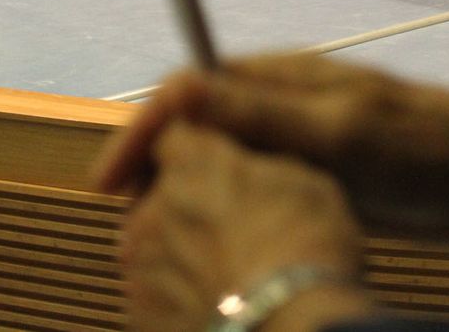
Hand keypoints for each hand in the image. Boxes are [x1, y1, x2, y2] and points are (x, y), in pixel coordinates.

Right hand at [95, 54, 448, 242]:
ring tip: (158, 245)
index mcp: (282, 79)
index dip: (142, 131)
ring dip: (186, 193)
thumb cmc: (425, 148)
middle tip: (129, 225)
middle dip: (155, 167)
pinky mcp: (321, 172)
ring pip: (223, 161)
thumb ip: (265, 113)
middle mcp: (284, 101)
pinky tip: (219, 248)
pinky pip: (257, 188)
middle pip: (196, 126)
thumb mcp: (341, 133)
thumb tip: (186, 86)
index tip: (111, 183)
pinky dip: (227, 212)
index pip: (188, 90)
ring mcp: (302, 137)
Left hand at [120, 123, 369, 331]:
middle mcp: (154, 207)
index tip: (221, 167)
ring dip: (180, 252)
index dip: (196, 149)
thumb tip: (253, 173)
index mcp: (193, 163)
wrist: (291, 322)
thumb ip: (258, 168)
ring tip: (230, 271)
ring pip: (154, 246)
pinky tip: (218, 301)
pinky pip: (153, 294)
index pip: (173, 136)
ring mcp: (142, 265)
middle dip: (188, 205)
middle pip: (159, 194)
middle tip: (234, 227)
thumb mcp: (305, 180)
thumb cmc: (307, 249)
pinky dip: (176, 296)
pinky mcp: (141, 313)